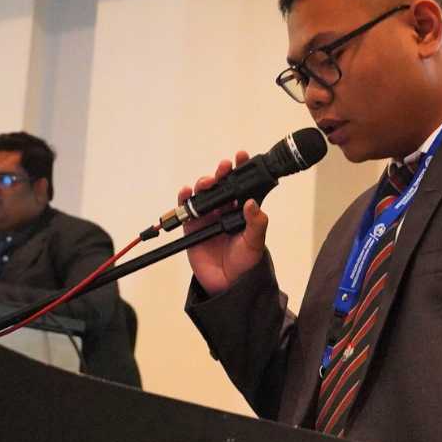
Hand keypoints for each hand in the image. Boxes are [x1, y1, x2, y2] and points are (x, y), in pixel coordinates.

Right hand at [180, 151, 268, 295]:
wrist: (228, 284)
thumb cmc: (246, 262)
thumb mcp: (255, 242)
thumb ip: (256, 223)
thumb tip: (252, 204)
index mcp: (241, 208)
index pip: (242, 184)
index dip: (241, 168)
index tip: (241, 156)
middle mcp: (224, 208)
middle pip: (221, 184)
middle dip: (221, 172)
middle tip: (224, 167)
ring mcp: (208, 216)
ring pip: (204, 193)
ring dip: (204, 183)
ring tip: (208, 183)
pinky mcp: (193, 226)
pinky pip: (186, 208)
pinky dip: (185, 198)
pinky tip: (187, 192)